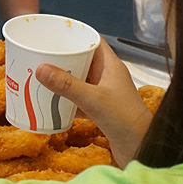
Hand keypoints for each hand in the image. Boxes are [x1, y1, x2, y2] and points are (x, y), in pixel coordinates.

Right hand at [35, 41, 151, 165]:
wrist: (141, 148)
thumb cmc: (125, 119)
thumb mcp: (93, 99)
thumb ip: (67, 85)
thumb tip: (41, 69)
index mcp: (111, 66)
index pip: (93, 41)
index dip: (75, 35)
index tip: (54, 35)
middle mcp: (108, 77)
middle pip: (82, 60)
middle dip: (63, 58)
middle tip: (41, 57)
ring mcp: (104, 94)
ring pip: (79, 80)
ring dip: (62, 80)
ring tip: (41, 78)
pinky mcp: (100, 110)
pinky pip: (78, 100)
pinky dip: (65, 100)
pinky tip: (50, 103)